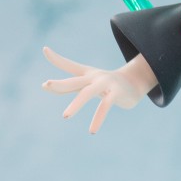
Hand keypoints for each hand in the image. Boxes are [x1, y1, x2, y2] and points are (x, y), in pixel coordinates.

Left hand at [41, 47, 157, 133]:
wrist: (135, 84)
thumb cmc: (106, 84)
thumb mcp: (87, 83)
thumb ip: (67, 85)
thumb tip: (44, 85)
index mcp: (86, 73)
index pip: (69, 65)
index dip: (56, 59)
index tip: (45, 49)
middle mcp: (95, 77)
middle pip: (74, 81)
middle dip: (61, 83)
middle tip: (47, 85)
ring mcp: (106, 84)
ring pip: (88, 93)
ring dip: (76, 104)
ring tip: (65, 116)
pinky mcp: (117, 93)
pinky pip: (105, 106)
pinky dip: (98, 119)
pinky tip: (92, 131)